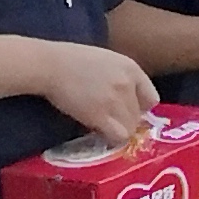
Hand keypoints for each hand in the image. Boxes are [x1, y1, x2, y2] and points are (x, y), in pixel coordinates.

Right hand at [38, 41, 157, 145]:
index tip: (125, 110)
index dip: (139, 107)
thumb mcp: (105, 60)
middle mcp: (127, 84)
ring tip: (101, 126)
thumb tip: (125, 98)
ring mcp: (114, 100)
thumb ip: (119, 76)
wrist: (48, 64)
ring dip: (117, 130)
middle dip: (124, 120)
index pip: (151, 98)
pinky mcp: (100, 115)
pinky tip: (99, 133)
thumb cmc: (70, 59)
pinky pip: (118, 136)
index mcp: (130, 68)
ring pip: (130, 128)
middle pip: (138, 116)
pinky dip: (111, 138)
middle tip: (107, 119)